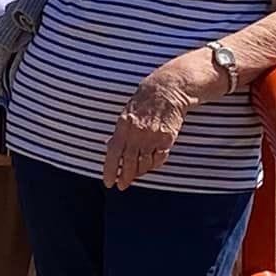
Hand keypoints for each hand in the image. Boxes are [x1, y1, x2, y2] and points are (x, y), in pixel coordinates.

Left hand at [101, 65, 193, 189]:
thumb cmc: (144, 101)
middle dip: (125, 177)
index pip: (113, 153)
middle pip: (129, 163)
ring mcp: (152, 137)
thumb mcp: (126, 113)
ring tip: (135, 176)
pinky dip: (153, 165)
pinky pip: (159, 159)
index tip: (108, 183)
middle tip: (122, 186)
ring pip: (144, 164)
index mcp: (123, 126)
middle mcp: (137, 134)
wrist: (167, 90)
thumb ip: (119, 132)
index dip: (110, 170)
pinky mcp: (166, 139)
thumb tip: (110, 146)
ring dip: (139, 173)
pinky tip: (149, 165)